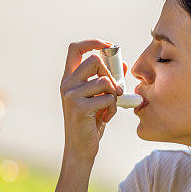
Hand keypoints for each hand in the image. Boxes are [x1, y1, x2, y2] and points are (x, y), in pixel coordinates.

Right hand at [60, 39, 127, 162]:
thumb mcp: (100, 98)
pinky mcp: (80, 108)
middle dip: (111, 73)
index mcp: (69, 79)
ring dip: (114, 94)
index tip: (109, 46)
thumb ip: (109, 81)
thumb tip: (123, 64)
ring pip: (104, 80)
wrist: (81, 149)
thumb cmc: (91, 122)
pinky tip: (106, 117)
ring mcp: (71, 95)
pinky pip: (108, 98)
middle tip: (115, 89)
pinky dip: (113, 108)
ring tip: (110, 107)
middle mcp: (67, 84)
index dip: (93, 42)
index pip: (76, 49)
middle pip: (94, 60)